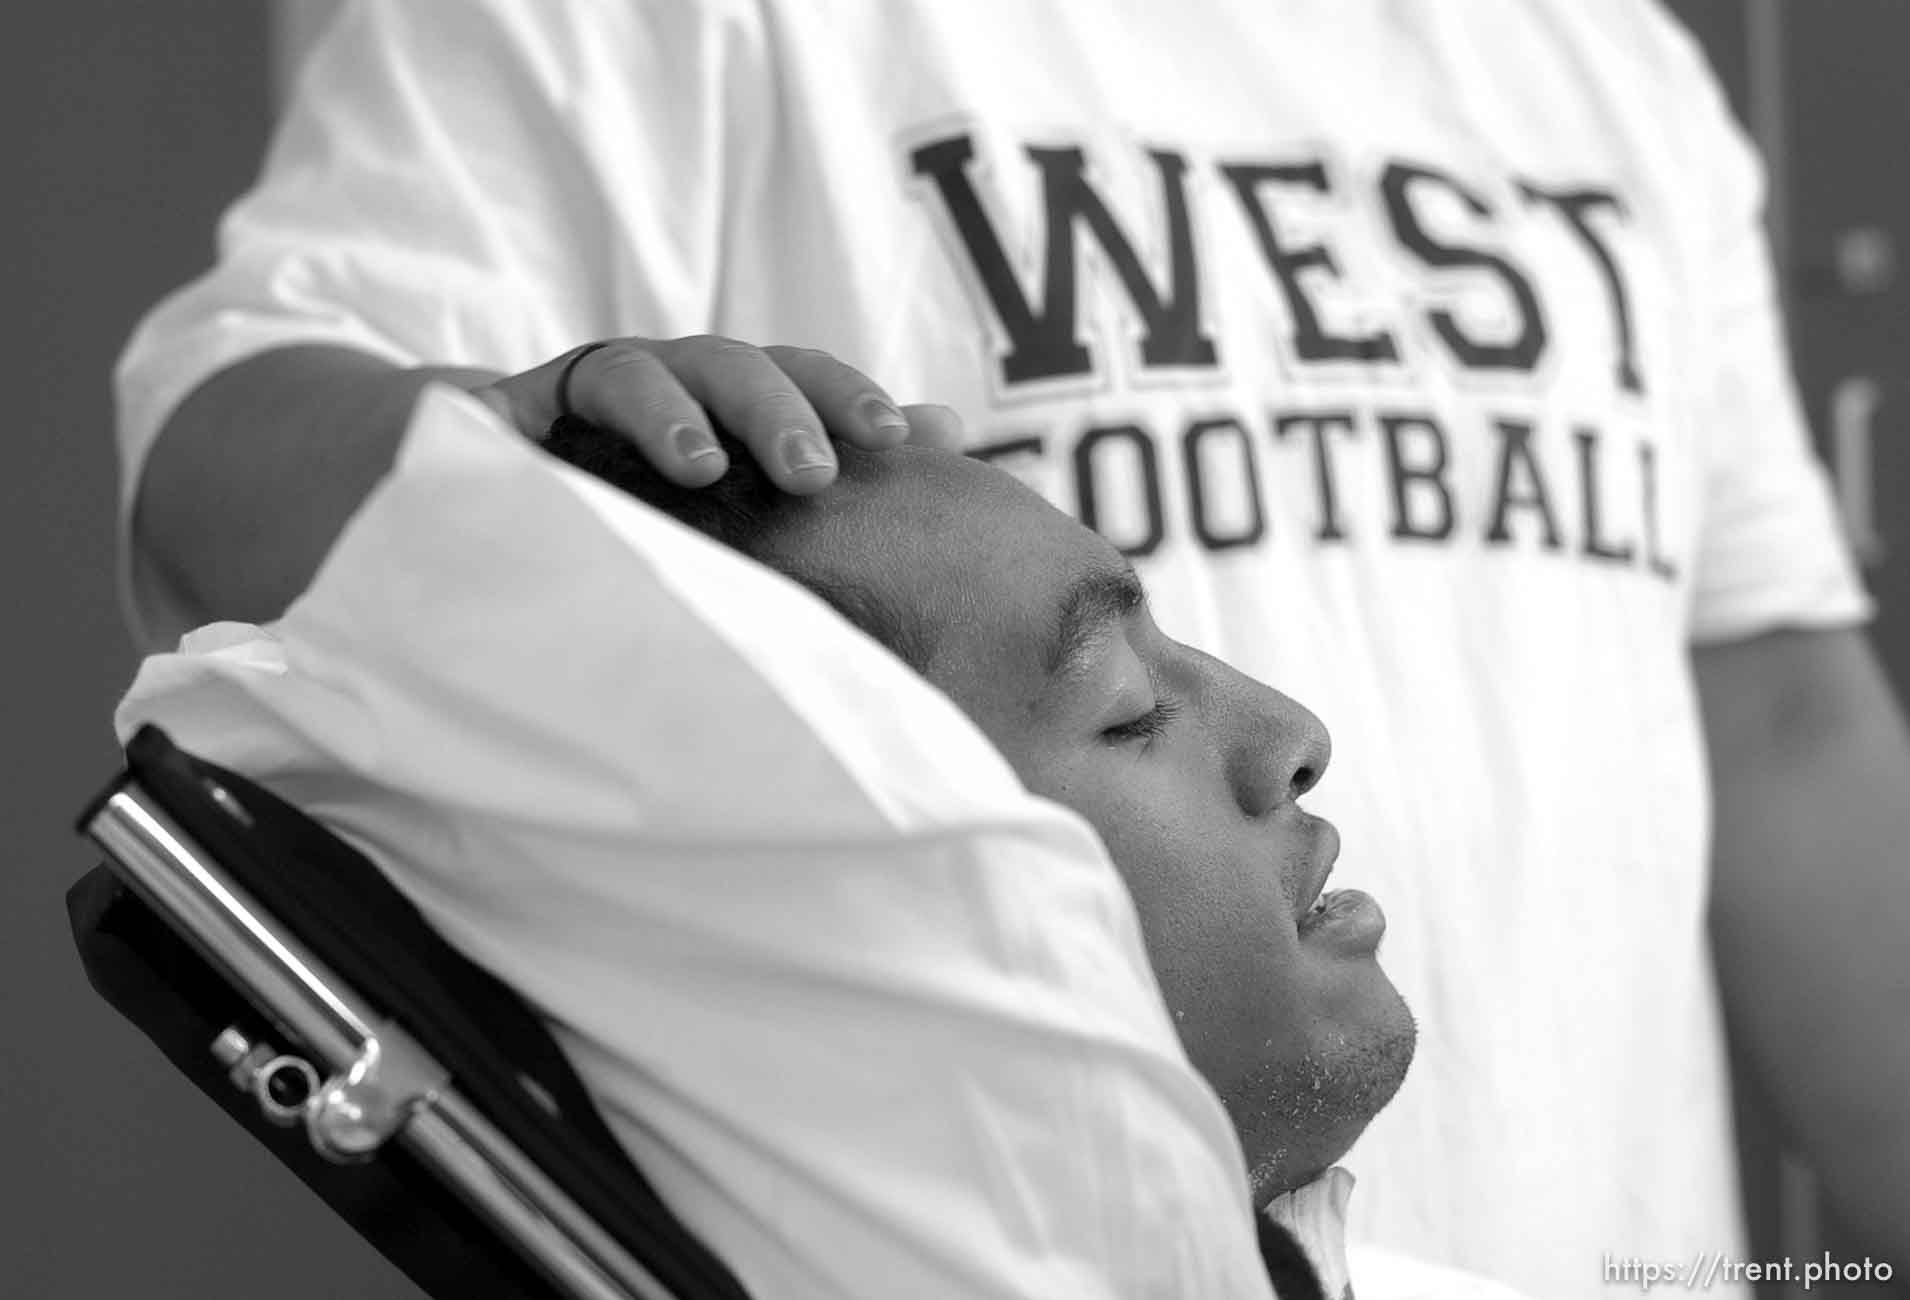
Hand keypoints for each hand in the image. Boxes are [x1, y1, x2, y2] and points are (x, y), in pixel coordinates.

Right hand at [468, 336, 964, 492]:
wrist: (508, 487)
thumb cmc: (653, 496)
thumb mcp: (746, 490)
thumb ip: (840, 454)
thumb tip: (950, 429)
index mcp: (731, 400)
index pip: (801, 379)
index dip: (847, 396)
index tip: (896, 436)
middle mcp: (670, 380)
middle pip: (732, 368)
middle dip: (776, 411)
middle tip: (811, 474)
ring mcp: (589, 393)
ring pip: (640, 375)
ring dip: (675, 416)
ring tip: (702, 470)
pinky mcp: (505, 416)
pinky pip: (530, 409)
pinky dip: (544, 432)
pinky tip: (562, 471)